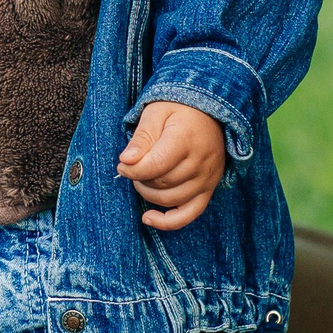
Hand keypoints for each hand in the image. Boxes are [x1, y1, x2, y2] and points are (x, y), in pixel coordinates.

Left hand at [116, 101, 225, 230]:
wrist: (210, 112)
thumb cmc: (178, 110)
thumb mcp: (155, 113)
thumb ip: (141, 138)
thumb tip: (125, 161)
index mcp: (186, 139)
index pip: (155, 165)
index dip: (132, 170)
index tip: (122, 165)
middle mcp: (201, 161)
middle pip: (162, 183)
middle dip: (140, 178)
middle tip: (133, 167)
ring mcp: (208, 178)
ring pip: (171, 199)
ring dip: (149, 194)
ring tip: (142, 179)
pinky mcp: (209, 189)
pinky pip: (190, 214)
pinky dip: (168, 222)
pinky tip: (148, 218)